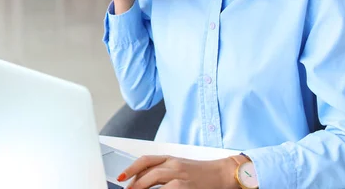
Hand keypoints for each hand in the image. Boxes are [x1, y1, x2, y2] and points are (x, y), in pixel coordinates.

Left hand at [117, 155, 238, 188]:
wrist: (223, 173)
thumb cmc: (202, 173)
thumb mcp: (180, 167)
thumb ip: (163, 172)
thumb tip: (145, 181)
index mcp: (170, 159)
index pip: (145, 160)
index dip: (131, 168)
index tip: (121, 177)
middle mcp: (174, 165)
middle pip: (147, 173)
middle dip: (134, 183)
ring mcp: (180, 176)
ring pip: (153, 179)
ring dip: (141, 188)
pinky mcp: (186, 186)